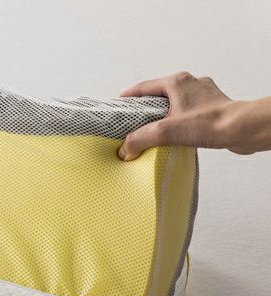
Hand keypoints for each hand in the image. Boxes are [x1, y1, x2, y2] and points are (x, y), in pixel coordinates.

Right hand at [117, 71, 264, 159]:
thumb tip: (125, 149)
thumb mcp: (166, 131)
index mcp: (177, 82)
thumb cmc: (212, 123)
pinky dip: (178, 121)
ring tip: (154, 130)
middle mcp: (190, 84)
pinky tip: (176, 134)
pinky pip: (188, 112)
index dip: (127, 98)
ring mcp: (203, 95)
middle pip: (157, 94)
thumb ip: (140, 139)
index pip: (142, 87)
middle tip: (132, 123)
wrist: (243, 130)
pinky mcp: (212, 107)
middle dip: (144, 108)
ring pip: (174, 103)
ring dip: (162, 115)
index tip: (117, 108)